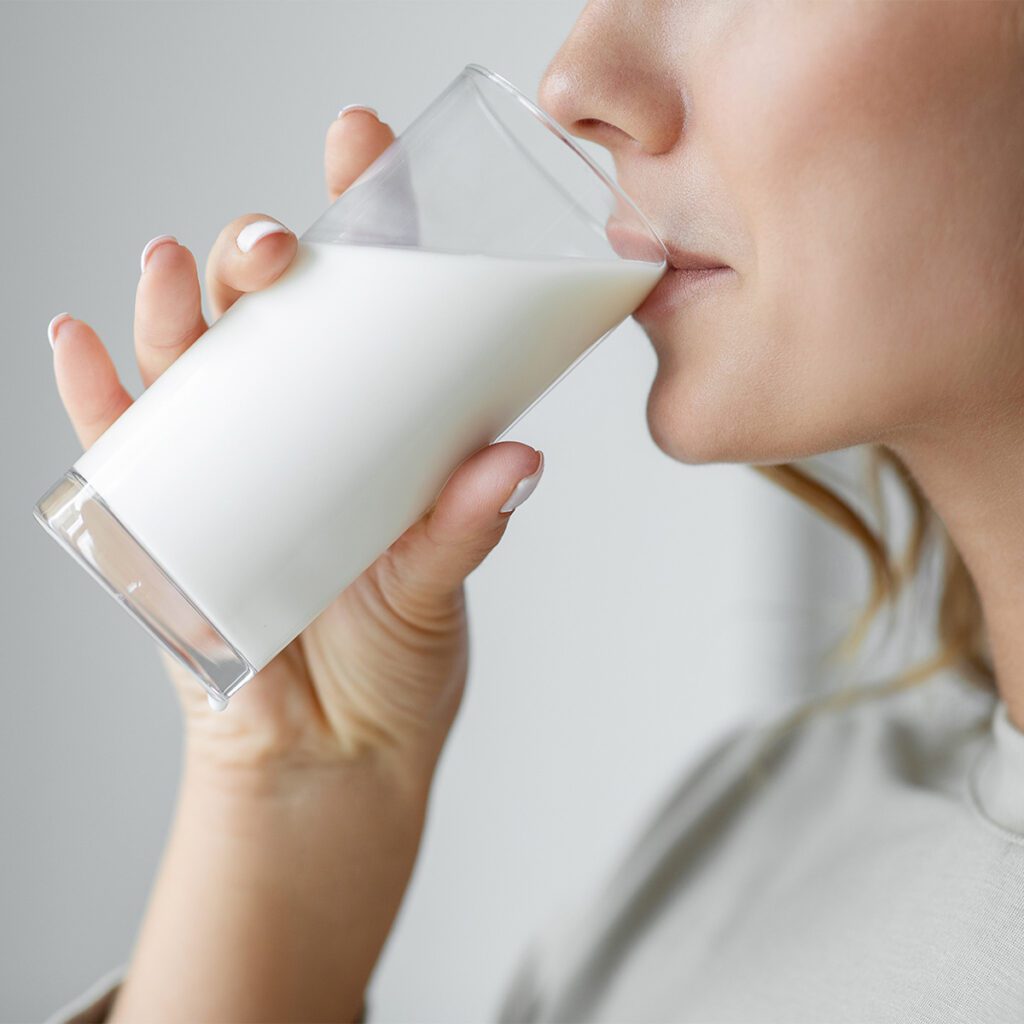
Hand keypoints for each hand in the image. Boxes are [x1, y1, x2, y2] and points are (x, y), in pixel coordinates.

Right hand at [49, 107, 544, 785]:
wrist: (332, 758)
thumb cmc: (392, 667)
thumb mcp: (435, 586)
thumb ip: (465, 528)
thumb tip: (516, 461)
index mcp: (370, 430)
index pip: (364, 304)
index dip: (361, 220)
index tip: (364, 153)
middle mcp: (297, 434)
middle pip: (264, 319)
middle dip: (258, 260)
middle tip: (276, 243)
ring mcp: (226, 472)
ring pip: (186, 366)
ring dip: (170, 308)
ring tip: (173, 267)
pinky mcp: (164, 527)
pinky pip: (121, 452)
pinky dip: (94, 399)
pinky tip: (76, 343)